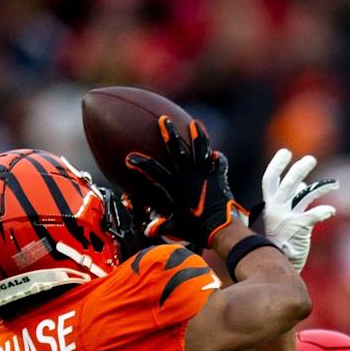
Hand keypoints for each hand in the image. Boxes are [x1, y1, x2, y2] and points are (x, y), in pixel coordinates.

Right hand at [126, 117, 245, 249]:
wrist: (220, 228)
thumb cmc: (196, 229)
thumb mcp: (176, 228)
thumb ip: (161, 226)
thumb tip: (147, 231)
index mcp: (176, 187)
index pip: (154, 172)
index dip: (141, 163)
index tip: (129, 157)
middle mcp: (189, 176)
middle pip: (177, 149)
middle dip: (169, 134)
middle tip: (164, 119)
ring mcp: (205, 174)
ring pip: (200, 149)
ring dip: (198, 135)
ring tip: (195, 124)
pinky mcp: (219, 178)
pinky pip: (219, 164)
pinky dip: (218, 160)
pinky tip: (216, 155)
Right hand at [250, 149, 336, 271]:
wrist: (278, 265)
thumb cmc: (280, 242)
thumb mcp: (280, 219)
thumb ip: (290, 200)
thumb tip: (302, 184)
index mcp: (269, 205)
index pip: (270, 180)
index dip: (277, 165)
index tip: (285, 152)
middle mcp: (277, 209)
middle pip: (288, 183)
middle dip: (300, 170)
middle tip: (311, 159)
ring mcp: (288, 218)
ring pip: (302, 195)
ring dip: (318, 187)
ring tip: (333, 183)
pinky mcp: (299, 229)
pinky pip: (313, 216)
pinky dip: (324, 212)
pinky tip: (331, 210)